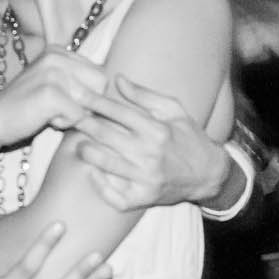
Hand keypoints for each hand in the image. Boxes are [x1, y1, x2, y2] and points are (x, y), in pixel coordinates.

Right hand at [0, 50, 107, 148]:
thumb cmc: (27, 109)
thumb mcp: (54, 85)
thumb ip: (78, 80)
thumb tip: (117, 86)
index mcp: (59, 51)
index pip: (99, 73)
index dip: (89, 94)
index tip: (65, 101)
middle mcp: (56, 56)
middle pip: (101, 84)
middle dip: (86, 103)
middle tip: (59, 109)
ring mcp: (52, 73)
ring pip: (90, 101)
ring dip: (74, 114)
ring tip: (50, 114)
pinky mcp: (49, 93)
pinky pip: (78, 115)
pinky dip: (63, 124)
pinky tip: (43, 120)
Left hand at [72, 75, 227, 210]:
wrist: (208, 175)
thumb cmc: (188, 138)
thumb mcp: (174, 110)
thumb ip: (144, 95)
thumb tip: (117, 79)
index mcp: (157, 130)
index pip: (119, 111)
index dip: (95, 101)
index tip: (77, 93)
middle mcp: (150, 155)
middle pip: (106, 135)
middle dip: (83, 123)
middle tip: (69, 116)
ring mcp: (144, 179)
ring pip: (103, 163)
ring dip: (85, 151)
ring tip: (78, 143)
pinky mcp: (141, 199)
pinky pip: (110, 193)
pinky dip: (98, 181)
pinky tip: (92, 171)